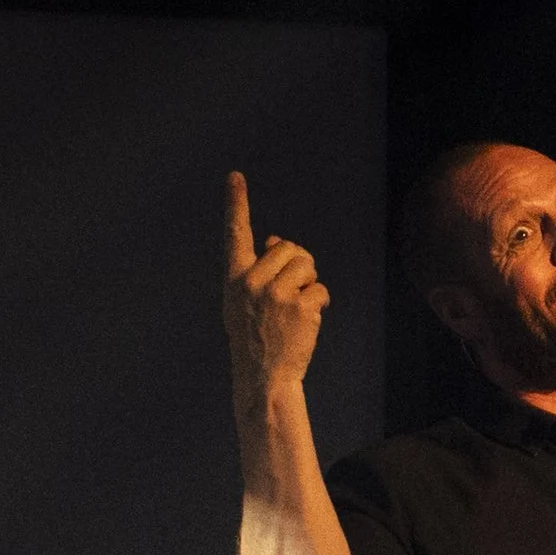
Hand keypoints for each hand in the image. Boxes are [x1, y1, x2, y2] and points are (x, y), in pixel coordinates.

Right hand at [221, 169, 329, 399]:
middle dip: (299, 264)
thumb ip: (256, 270)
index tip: (235, 177)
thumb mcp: (244, 302)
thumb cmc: (256, 337)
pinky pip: (320, 289)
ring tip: (298, 307)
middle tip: (294, 290)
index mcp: (235, 279)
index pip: (235, 235)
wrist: (264, 377)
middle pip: (288, 247)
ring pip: (307, 265)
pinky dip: (320, 303)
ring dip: (310, 282)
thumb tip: (276, 239)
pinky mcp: (299, 307)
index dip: (236, 204)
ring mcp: (276, 294)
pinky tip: (307, 321)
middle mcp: (252, 282)